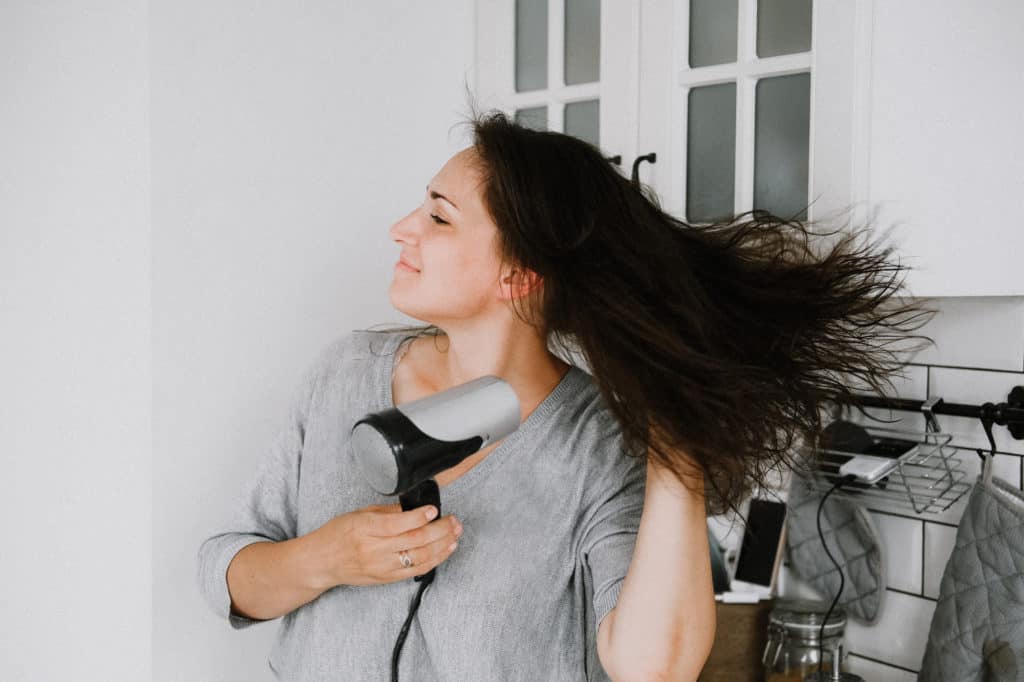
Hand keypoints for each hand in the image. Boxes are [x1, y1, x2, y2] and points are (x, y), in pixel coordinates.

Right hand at [309, 502, 461, 588]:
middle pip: (415, 540)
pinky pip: (416, 570)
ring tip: (455, 533)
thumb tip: (413, 508)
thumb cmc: (337, 535)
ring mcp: (382, 566)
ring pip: (420, 557)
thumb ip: (387, 512)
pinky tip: (446, 549)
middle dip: (440, 529)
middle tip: (453, 520)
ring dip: (442, 544)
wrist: (321, 562)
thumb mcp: (359, 514)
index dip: (421, 516)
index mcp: (366, 529)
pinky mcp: (387, 578)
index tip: (434, 509)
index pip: (399, 524)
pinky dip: (434, 560)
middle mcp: (375, 549)